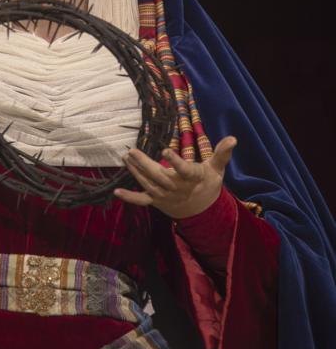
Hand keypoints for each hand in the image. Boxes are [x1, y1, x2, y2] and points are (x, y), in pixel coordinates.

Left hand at [113, 136, 236, 218]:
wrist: (202, 210)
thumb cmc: (208, 183)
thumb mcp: (216, 168)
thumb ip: (222, 153)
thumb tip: (233, 138)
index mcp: (192, 178)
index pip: (184, 169)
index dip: (175, 161)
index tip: (165, 150)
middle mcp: (177, 188)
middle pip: (159, 176)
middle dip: (144, 164)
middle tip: (131, 151)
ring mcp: (165, 196)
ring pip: (148, 184)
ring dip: (135, 172)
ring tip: (125, 158)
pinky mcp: (157, 201)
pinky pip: (142, 200)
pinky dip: (129, 198)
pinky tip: (116, 192)